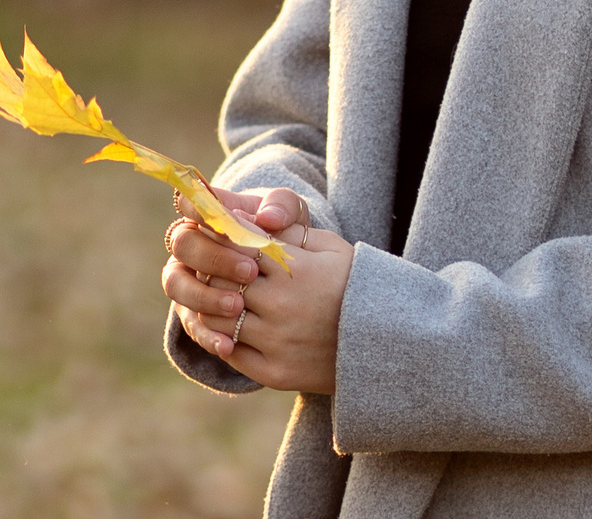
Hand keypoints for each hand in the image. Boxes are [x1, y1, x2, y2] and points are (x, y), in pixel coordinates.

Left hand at [163, 189, 355, 393]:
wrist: (384, 343)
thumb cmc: (354, 283)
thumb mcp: (328, 247)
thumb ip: (285, 233)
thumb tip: (244, 220)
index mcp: (295, 269)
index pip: (238, 246)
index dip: (220, 238)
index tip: (209, 231)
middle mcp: (282, 306)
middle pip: (222, 281)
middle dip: (211, 269)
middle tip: (207, 263)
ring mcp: (277, 343)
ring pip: (219, 317)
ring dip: (211, 303)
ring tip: (218, 293)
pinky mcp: (274, 373)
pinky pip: (230, 352)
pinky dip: (220, 335)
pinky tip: (226, 323)